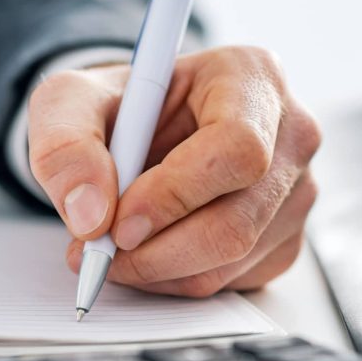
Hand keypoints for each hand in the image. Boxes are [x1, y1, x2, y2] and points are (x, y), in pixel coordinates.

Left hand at [27, 46, 320, 296]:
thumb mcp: (71, 102)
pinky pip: (234, 282)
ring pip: (233, 260)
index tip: (118, 223)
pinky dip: (178, 281)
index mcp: (253, 78)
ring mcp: (295, 192)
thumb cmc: (121, 109)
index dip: (176, 194)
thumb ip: (65, 144)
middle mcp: (290, 135)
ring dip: (159, 271)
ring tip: (112, 250)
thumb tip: (89, 213)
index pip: (237, 147)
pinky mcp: (286, 239)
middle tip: (99, 252)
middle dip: (157, 251)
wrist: (143, 133)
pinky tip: (151, 251)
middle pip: (238, 219)